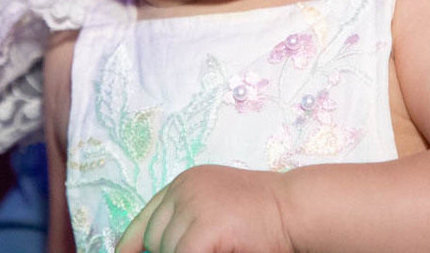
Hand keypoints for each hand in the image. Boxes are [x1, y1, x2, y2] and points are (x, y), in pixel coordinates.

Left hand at [115, 165, 293, 252]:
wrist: (298, 209)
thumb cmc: (265, 217)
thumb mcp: (218, 210)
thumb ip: (187, 223)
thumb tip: (151, 247)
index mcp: (186, 182)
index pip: (146, 218)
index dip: (132, 244)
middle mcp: (185, 187)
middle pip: (155, 238)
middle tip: (202, 249)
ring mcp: (194, 203)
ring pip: (168, 250)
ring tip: (220, 245)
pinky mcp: (205, 225)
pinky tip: (217, 251)